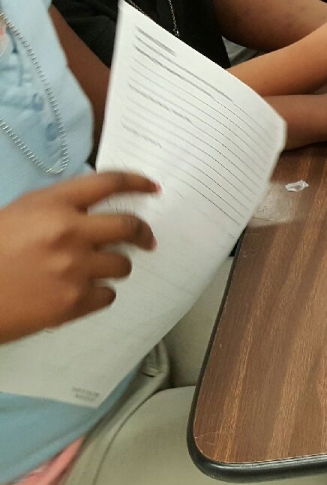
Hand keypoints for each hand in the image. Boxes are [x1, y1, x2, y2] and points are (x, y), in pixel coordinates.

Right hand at [0, 172, 158, 343]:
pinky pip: (108, 295)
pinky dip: (98, 294)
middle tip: (147, 239)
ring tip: (95, 271)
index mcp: (51, 205)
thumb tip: (91, 213)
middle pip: (129, 225)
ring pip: (122, 264)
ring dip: (114, 266)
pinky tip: (79, 293)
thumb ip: (55, 210)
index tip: (152, 187)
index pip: (107, 183)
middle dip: (143, 233)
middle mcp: (69, 232)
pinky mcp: (73, 302)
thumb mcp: (16, 215)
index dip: (136, 182)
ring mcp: (74, 269)